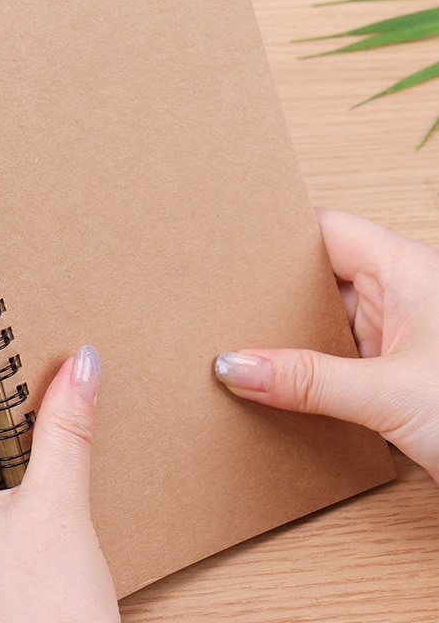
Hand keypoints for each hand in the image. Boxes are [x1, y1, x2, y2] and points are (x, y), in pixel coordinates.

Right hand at [215, 207, 438, 483]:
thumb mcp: (389, 395)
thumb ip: (306, 381)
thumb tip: (235, 367)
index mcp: (404, 269)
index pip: (323, 228)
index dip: (275, 234)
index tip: (228, 247)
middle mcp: (400, 292)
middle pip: (316, 275)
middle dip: (270, 293)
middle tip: (219, 306)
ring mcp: (399, 332)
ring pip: (325, 319)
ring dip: (288, 338)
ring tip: (239, 347)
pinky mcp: (397, 370)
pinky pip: (338, 355)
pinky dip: (309, 368)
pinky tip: (277, 383)